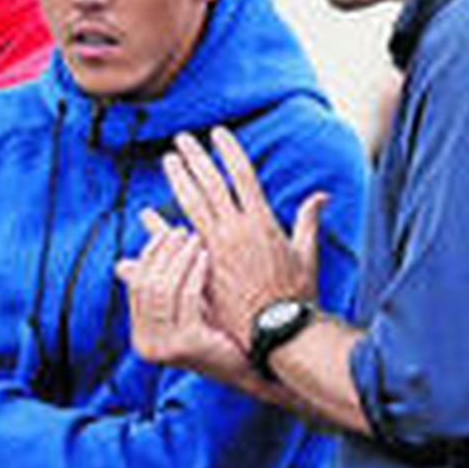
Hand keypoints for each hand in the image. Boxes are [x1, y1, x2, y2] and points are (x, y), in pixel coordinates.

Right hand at [116, 209, 249, 381]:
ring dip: (179, 259)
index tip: (169, 231)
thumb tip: (124, 259)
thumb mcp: (185, 303)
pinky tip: (205, 256)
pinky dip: (194, 272)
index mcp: (141, 335)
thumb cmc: (222, 330)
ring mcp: (164, 347)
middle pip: (146, 284)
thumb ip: (160, 280)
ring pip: (162, 288)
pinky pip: (185, 297)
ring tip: (195, 239)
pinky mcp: (185, 344)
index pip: (136, 284)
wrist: (252, 363)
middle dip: (164, 253)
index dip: (151, 253)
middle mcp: (146, 345)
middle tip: (182, 230)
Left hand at [163, 127, 323, 345]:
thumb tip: (321, 195)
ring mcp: (217, 251)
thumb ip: (308, 221)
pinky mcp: (203, 271)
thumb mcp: (307, 254)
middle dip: (196, 159)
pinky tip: (147, 216)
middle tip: (181, 141)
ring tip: (168, 161)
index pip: (242, 175)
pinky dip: (162, 229)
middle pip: (212, 184)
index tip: (217, 134)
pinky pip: (179, 244)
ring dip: (179, 181)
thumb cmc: (297, 296)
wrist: (279, 333)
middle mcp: (237, 231)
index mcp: (263, 223)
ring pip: (192, 207)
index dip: (229, 151)